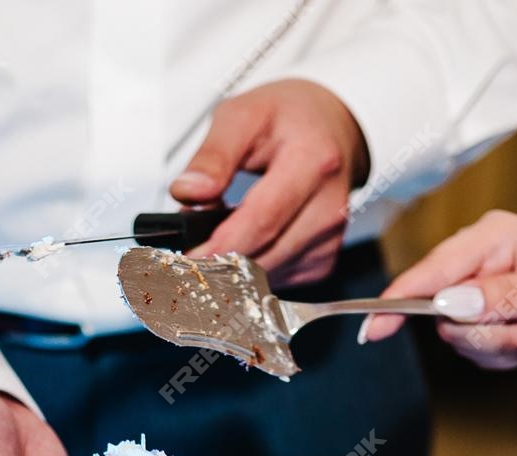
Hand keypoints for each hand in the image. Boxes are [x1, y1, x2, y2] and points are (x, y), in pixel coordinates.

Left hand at [170, 78, 368, 287]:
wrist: (330, 129)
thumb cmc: (286, 120)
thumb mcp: (242, 115)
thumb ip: (212, 155)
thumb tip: (189, 192)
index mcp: (313, 162)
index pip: (261, 220)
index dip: (219, 246)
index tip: (186, 257)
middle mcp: (329, 205)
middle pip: (264, 256)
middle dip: (219, 258)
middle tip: (188, 248)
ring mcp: (330, 238)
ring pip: (267, 275)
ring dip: (233, 265)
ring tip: (215, 235)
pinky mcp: (323, 260)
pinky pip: (277, 280)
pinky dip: (251, 269)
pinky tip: (243, 243)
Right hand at [361, 211, 516, 368]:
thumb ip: (506, 297)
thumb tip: (452, 303)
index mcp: (491, 238)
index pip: (431, 271)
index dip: (399, 300)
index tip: (373, 328)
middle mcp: (475, 262)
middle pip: (447, 318)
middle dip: (497, 337)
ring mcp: (474, 291)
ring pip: (463, 342)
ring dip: (510, 348)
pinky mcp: (480, 317)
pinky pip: (477, 354)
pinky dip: (511, 355)